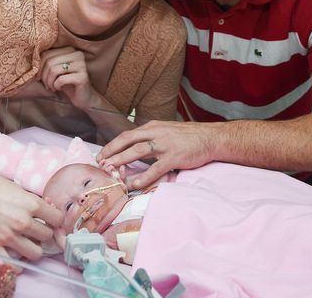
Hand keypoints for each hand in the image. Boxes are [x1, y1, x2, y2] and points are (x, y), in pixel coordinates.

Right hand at [0, 164, 62, 261]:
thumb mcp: (15, 186)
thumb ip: (31, 200)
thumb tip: (46, 209)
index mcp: (30, 203)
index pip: (57, 219)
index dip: (55, 218)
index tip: (50, 218)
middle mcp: (21, 221)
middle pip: (48, 236)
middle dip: (44, 232)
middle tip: (36, 227)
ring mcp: (7, 235)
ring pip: (35, 253)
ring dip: (33, 246)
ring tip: (26, 239)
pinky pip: (13, 263)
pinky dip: (16, 259)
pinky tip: (13, 250)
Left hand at [37, 46, 100, 108]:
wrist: (83, 97)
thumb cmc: (67, 83)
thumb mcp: (56, 70)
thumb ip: (47, 62)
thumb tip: (32, 59)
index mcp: (70, 49)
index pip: (47, 54)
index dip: (39, 67)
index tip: (38, 78)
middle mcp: (77, 54)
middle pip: (49, 62)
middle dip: (44, 76)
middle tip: (46, 85)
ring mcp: (81, 65)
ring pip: (54, 70)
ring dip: (49, 82)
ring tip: (52, 87)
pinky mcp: (83, 76)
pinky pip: (61, 80)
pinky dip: (56, 86)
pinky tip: (59, 89)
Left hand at [96, 120, 213, 189]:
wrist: (210, 137)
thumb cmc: (188, 136)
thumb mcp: (166, 130)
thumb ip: (151, 137)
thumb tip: (135, 148)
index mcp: (152, 127)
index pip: (127, 135)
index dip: (113, 145)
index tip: (103, 154)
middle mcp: (156, 133)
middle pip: (127, 141)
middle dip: (111, 152)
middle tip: (100, 162)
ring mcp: (165, 144)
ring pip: (137, 152)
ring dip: (121, 161)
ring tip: (111, 170)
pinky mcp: (174, 157)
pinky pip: (156, 168)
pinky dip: (144, 176)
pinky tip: (135, 183)